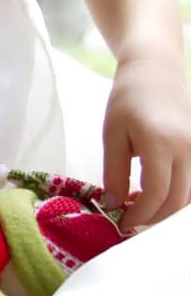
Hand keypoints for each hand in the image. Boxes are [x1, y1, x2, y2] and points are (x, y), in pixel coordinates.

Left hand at [101, 58, 190, 230]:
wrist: (155, 70)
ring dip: (167, 210)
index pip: (156, 194)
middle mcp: (189, 148)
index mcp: (161, 142)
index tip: (122, 224)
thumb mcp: (112, 134)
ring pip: (190, 196)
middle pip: (177, 201)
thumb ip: (114, 173)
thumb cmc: (128, 98)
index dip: (140, 215)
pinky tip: (158, 196)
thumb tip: (113, 206)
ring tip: (142, 209)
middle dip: (154, 219)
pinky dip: (178, 196)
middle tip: (131, 223)